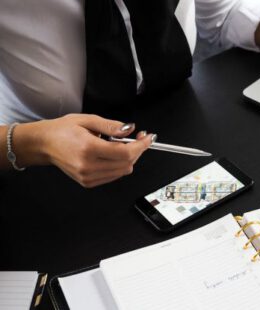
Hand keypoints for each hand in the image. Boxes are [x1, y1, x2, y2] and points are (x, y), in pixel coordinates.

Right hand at [19, 114, 153, 187]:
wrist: (44, 144)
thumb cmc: (63, 130)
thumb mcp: (88, 120)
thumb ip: (111, 126)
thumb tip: (130, 129)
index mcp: (88, 148)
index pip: (125, 153)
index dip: (141, 146)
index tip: (148, 138)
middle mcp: (88, 166)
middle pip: (127, 163)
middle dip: (137, 150)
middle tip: (138, 138)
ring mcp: (88, 177)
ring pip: (123, 171)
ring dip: (129, 158)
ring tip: (120, 145)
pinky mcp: (88, 182)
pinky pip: (114, 176)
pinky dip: (119, 165)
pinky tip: (112, 155)